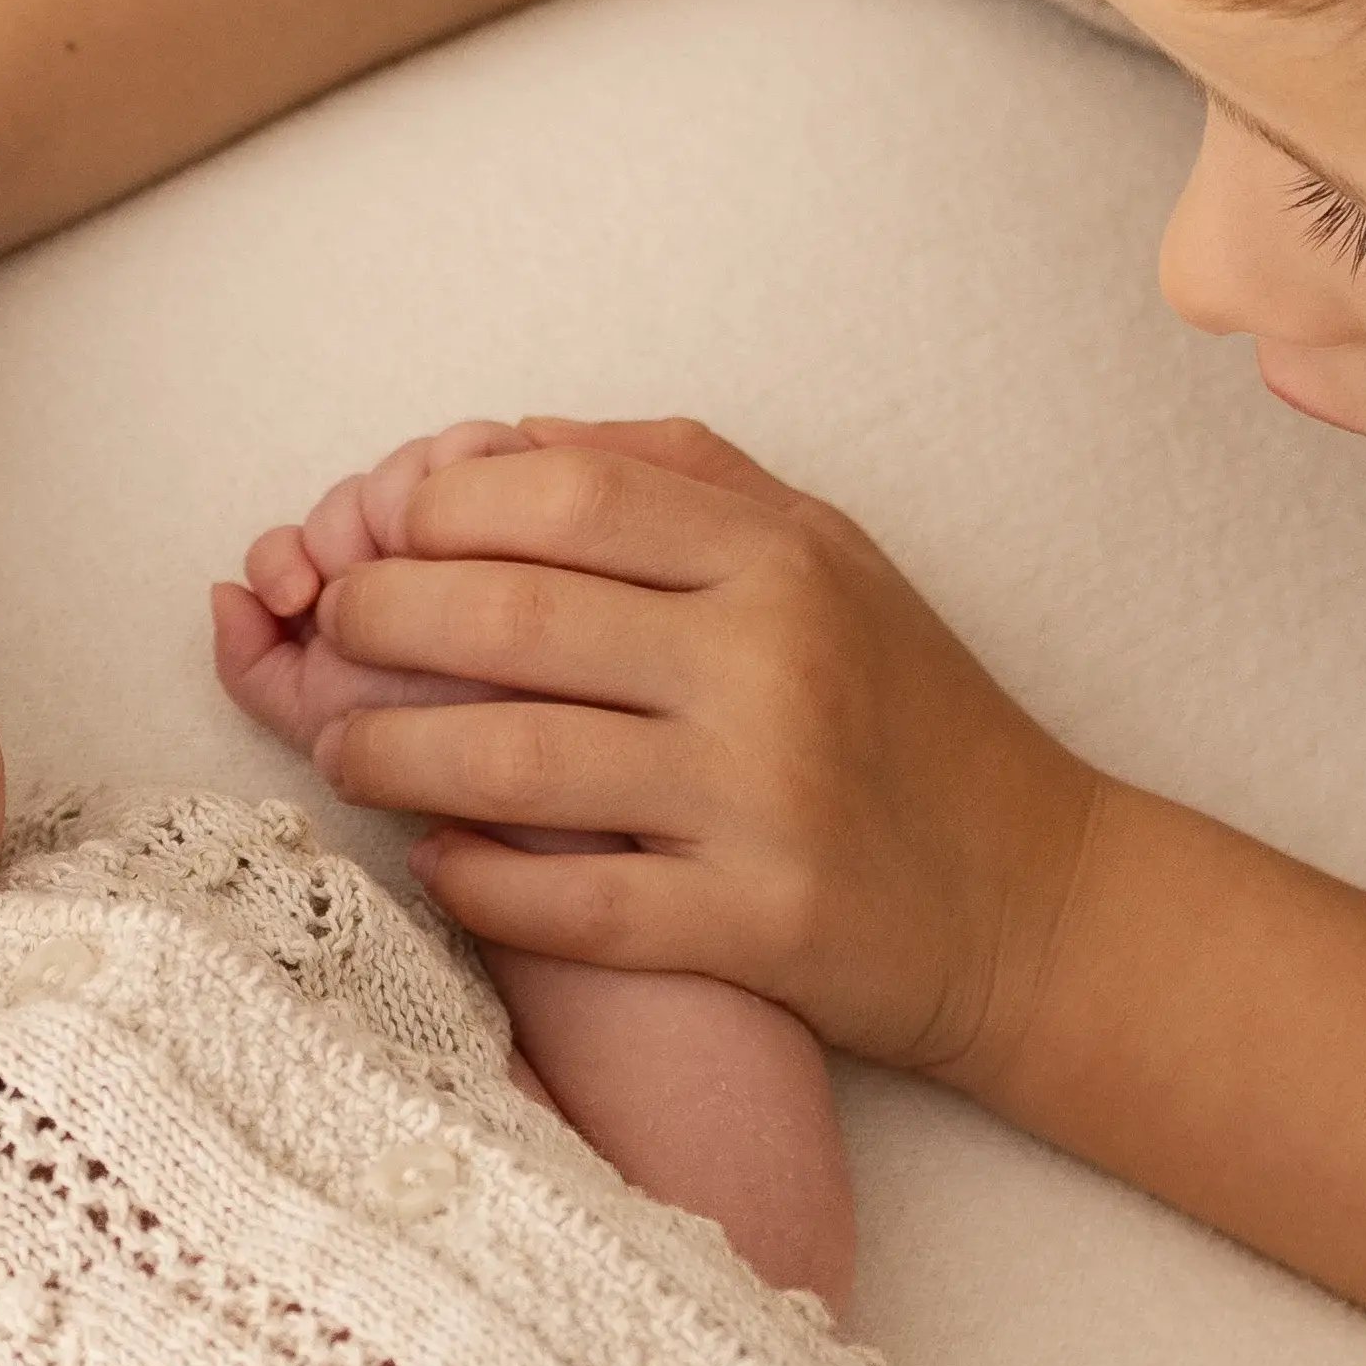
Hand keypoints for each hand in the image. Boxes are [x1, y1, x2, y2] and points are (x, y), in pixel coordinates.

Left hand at [212, 428, 529, 775]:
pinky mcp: (549, 500)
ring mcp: (490, 526)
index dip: (285, 557)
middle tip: (351, 595)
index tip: (293, 600)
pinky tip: (454, 536)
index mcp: (374, 591)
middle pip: (359, 492)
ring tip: (408, 573)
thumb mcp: (325, 726)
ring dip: (391, 505)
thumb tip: (222, 592)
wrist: (546, 800)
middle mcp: (428, 556)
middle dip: (338, 533)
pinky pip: (480, 446)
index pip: (309, 535)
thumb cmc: (441, 770)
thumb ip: (255, 669)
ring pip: (413, 466)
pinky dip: (456, 471)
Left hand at [216, 417, 1104, 1082]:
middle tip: (326, 632)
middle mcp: (768, 662)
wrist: (1039, 902)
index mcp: (778, 555)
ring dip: (388, 755)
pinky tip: (433, 863)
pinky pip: (567, 904)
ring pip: (511, 764)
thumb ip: (679, 482)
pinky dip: (473, 883)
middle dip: (377, 620)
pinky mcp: (753, 925)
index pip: (556, 495)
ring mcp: (758, 798)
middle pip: (507, 617)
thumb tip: (509, 440)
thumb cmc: (911, 715)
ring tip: (343, 752)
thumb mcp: (828, 555)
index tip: (372, 528)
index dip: (430, 507)